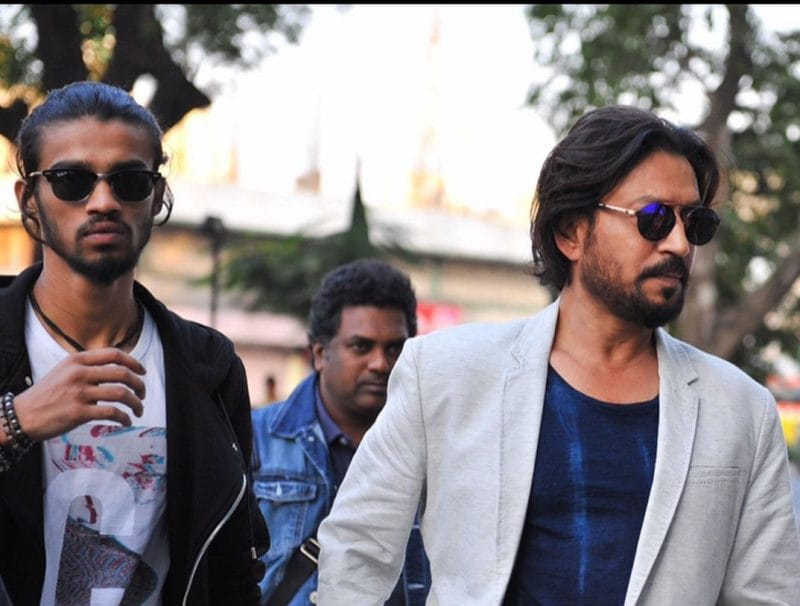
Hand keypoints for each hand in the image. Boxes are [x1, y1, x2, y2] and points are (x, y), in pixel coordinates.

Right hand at [11, 348, 146, 441]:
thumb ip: (87, 368)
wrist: (22, 415)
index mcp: (77, 360)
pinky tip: (126, 421)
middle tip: (143, 394)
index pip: (114, 354)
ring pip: (121, 393)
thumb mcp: (64, 371)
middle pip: (122, 373)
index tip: (142, 372)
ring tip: (139, 410)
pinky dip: (125, 417)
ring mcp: (79, 392)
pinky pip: (112, 413)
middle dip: (139, 384)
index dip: (133, 362)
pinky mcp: (79, 413)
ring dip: (136, 403)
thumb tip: (116, 370)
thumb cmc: (46, 394)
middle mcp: (80, 373)